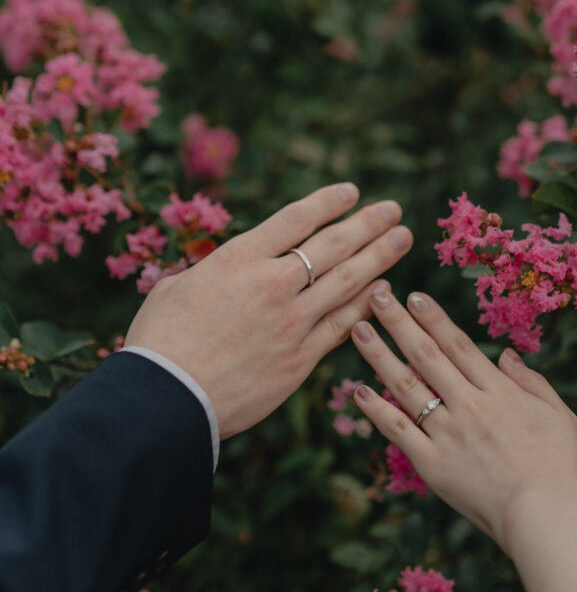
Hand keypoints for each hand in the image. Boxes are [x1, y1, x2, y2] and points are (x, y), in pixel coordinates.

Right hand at [124, 183, 412, 438]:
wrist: (166, 400)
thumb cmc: (159, 343)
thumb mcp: (174, 290)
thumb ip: (204, 274)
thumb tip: (210, 273)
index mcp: (238, 259)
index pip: (295, 220)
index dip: (327, 203)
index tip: (352, 192)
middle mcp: (271, 284)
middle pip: (331, 245)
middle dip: (367, 224)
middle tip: (394, 210)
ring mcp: (291, 321)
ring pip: (347, 282)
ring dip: (379, 257)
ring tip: (402, 239)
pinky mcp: (301, 358)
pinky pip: (343, 325)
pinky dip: (365, 305)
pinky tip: (384, 291)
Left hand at [350, 289, 576, 554]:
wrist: (551, 520)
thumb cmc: (565, 471)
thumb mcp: (561, 417)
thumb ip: (532, 382)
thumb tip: (506, 355)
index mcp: (499, 392)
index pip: (458, 345)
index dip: (433, 317)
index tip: (413, 295)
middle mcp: (468, 405)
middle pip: (426, 355)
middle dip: (399, 322)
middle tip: (376, 295)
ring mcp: (447, 434)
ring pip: (405, 386)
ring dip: (379, 355)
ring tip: (358, 328)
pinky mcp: (433, 465)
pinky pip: (398, 432)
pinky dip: (376, 410)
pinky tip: (358, 391)